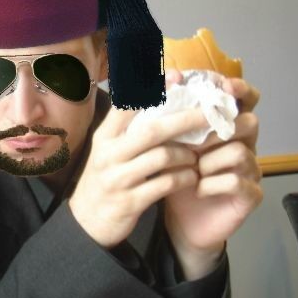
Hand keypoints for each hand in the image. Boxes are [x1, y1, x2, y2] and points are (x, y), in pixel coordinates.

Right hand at [69, 88, 209, 247]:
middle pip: (153, 129)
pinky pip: (166, 184)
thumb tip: (161, 97)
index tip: (179, 75)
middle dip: (186, 119)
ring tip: (195, 157)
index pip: (127, 104)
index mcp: (104, 136)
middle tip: (210, 115)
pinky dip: (184, 178)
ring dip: (187, 155)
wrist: (87, 222)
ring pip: (163, 157)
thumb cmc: (106, 178)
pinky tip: (191, 177)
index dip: (153, 88)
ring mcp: (118, 178)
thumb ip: (129, 129)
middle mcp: (109, 154)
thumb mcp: (108, 150)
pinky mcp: (130, 201)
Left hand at [164, 74, 261, 279]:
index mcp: (223, 128)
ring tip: (192, 171)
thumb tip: (150, 88)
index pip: (243, 100)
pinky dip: (212, 184)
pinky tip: (198, 189)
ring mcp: (249, 170)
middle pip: (248, 122)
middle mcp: (242, 145)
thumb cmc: (170, 177)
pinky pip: (236, 182)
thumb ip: (162, 120)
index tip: (223, 85)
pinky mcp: (249, 195)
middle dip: (218, 128)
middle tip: (195, 141)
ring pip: (239, 152)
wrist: (179, 222)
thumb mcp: (162, 146)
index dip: (239, 90)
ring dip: (209, 161)